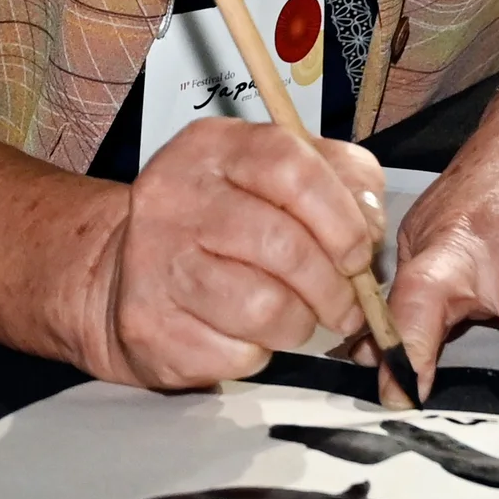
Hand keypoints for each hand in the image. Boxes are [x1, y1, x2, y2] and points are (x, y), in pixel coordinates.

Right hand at [83, 118, 390, 394]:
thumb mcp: (283, 176)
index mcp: (213, 146)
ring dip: (298, 324)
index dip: (341, 217)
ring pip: (263, 307)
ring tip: (297, 319)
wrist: (130, 272)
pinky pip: (235, 352)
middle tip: (345, 305)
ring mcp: (154, 259)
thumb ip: (342, 182)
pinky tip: (248, 335)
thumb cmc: (225, 222)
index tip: (359, 251)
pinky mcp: (148, 322)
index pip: (291, 167)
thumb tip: (369, 227)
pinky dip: (258, 352)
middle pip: (284, 246)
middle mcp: (174, 195)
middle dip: (333, 288)